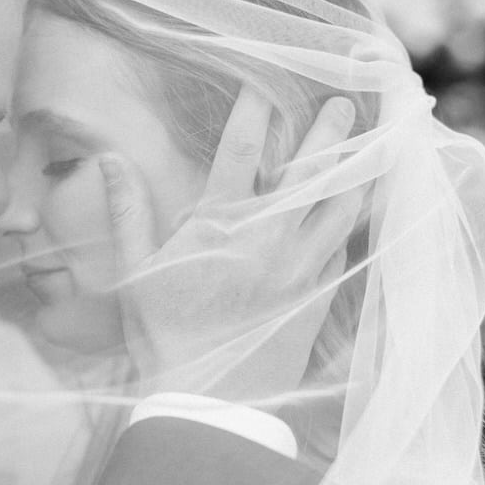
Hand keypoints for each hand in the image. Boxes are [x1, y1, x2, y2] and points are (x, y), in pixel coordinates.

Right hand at [100, 88, 358, 403]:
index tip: (265, 84)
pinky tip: (364, 208)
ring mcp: (300, 267)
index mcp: (220, 225)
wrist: (208, 401)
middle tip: (346, 102)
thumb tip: (109, 158)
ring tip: (375, 145)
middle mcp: (269, 238)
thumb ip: (126, 210)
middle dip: (328, 131)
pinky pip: (345, 248)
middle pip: (307, 170)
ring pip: (339, 206)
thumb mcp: (134, 272)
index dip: (254, 111)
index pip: (241, 150)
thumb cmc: (164, 336)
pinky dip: (356, 223)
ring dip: (356, 171)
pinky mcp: (317, 296)